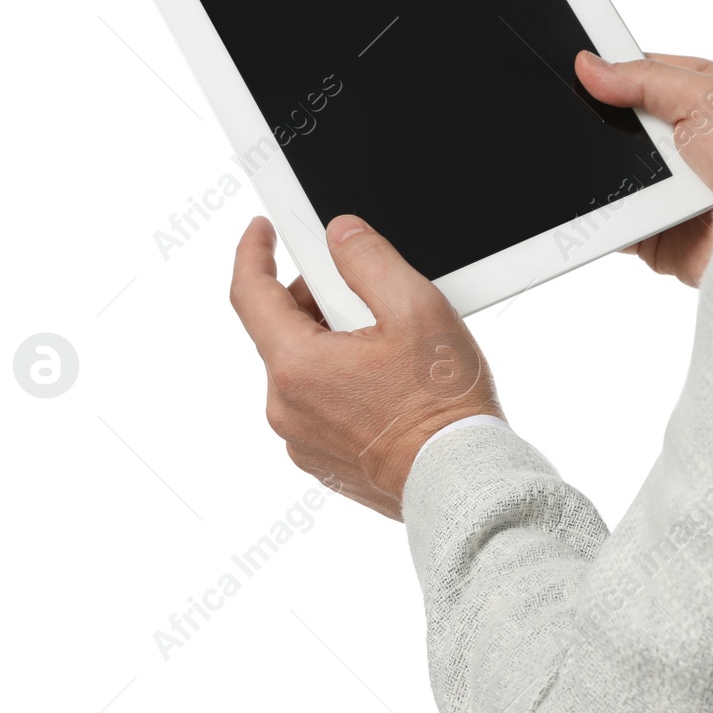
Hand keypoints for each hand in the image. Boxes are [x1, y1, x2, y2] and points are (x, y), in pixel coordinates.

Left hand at [230, 214, 502, 520]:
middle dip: (314, 300)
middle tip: (362, 290)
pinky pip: (318, 404)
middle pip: (281, 331)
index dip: (253, 253)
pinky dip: (340, 381)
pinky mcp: (322, 461)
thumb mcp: (415, 309)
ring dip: (331, 342)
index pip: (250, 294)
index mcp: (297, 366)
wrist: (461, 481)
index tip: (261, 232)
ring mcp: (301, 439)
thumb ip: (369, 260)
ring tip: (388, 342)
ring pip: (302, 369)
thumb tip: (342, 235)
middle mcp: (286, 407)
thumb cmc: (443, 406)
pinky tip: (386, 382)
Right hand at [575, 49, 712, 286]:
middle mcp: (679, 137)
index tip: (573, 68)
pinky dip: (596, 210)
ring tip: (599, 164)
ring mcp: (663, 183)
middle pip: (614, 121)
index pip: (636, 73)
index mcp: (696, 95)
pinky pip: (607, 213)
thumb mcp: (706, 100)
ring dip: (599, 168)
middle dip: (597, 123)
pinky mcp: (650, 225)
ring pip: (607, 167)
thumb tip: (590, 66)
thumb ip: (645, 79)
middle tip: (579, 118)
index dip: (605, 72)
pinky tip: (595, 199)